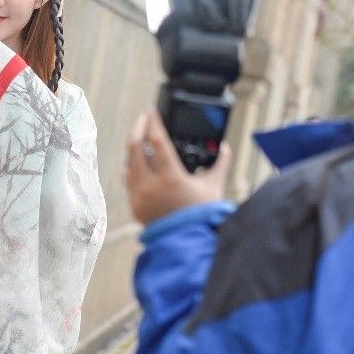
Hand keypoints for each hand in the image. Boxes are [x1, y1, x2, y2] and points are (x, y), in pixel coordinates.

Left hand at [125, 109, 230, 224]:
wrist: (188, 242)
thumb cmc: (202, 216)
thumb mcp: (213, 187)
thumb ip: (220, 164)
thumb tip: (226, 148)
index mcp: (171, 177)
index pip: (157, 141)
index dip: (154, 122)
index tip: (152, 111)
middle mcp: (151, 185)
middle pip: (135, 147)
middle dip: (138, 128)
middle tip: (144, 118)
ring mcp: (139, 196)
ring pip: (129, 163)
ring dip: (133, 147)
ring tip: (140, 138)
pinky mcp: (135, 205)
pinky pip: (128, 181)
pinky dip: (131, 168)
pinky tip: (133, 163)